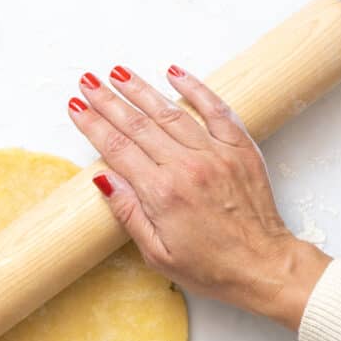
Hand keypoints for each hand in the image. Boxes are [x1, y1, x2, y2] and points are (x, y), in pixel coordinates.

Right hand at [69, 65, 330, 329]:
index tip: (75, 108)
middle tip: (87, 82)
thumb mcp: (157, 254)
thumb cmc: (211, 268)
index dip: (92, 125)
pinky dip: (195, 89)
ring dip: (141, 90)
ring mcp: (216, 154)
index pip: (117, 149)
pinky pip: (215, 109)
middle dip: (108, 100)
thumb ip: (128, 212)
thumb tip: (103, 178)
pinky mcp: (240, 148)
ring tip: (118, 73)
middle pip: (138, 125)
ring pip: (170, 113)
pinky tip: (174, 73)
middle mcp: (187, 167)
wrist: (264, 267)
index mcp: (162, 194)